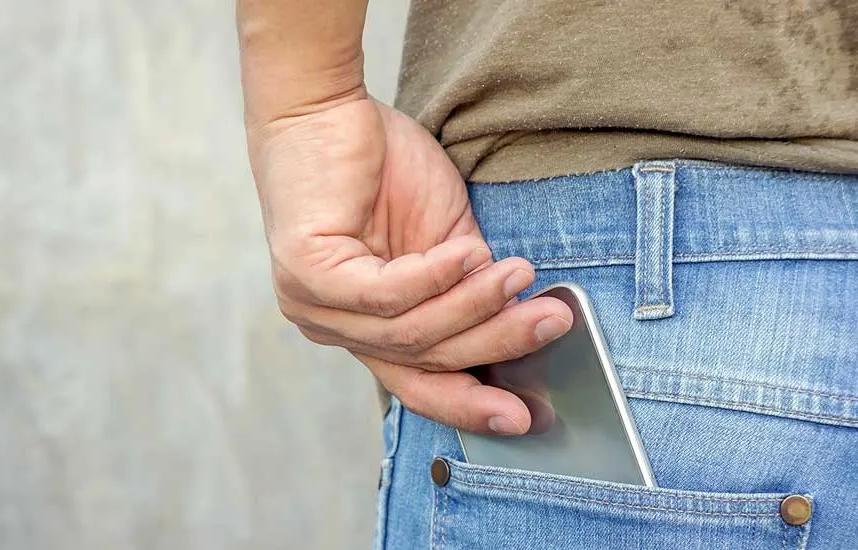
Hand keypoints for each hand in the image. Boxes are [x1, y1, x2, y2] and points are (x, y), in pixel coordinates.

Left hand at [246, 95, 572, 433]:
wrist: (327, 108)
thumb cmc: (382, 170)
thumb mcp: (446, 241)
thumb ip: (471, 290)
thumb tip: (519, 326)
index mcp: (364, 328)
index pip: (419, 384)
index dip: (471, 405)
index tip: (526, 416)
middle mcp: (334, 328)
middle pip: (425, 362)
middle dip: (496, 346)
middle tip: (551, 322)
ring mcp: (313, 306)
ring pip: (410, 332)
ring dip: (474, 305)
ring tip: (518, 275)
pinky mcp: (306, 273)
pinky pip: (384, 295)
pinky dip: (433, 277)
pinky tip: (466, 254)